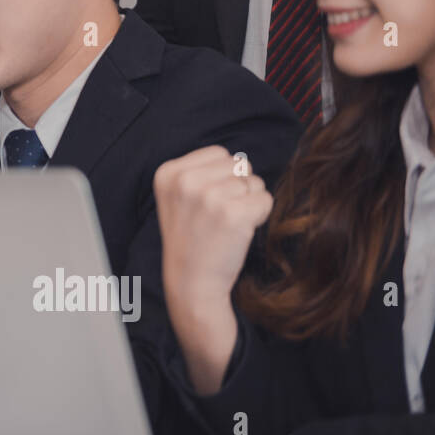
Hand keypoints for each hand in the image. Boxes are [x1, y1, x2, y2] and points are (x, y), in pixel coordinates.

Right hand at [155, 145, 271, 304]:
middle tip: (219, 214)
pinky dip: (261, 215)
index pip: (219, 153)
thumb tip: (241, 161)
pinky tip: (241, 230)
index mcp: (168, 173)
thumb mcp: (177, 197)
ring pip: (254, 182)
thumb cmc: (191, 238)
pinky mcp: (234, 214)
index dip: (222, 176)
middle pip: (238, 164)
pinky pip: (265, 199)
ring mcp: (209, 197)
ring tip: (228, 223)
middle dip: (238, 187)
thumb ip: (200, 173)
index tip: (206, 201)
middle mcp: (185, 181)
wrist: (191, 281)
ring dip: (249, 202)